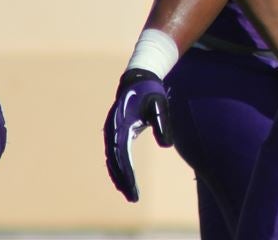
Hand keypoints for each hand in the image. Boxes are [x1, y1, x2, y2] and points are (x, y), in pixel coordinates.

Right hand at [103, 68, 172, 201]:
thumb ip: (162, 123)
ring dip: (118, 176)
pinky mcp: (114, 132)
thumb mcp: (159, 105)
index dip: (127, 174)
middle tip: (133, 198)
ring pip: (111, 159)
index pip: (122, 155)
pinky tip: (124, 179)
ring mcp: (111, 131)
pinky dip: (118, 167)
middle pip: (114, 161)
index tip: (133, 188)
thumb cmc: (151, 93)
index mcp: (121, 125)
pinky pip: (113, 154)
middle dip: (122, 180)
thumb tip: (166, 145)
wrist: (139, 80)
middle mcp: (112, 130)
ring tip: (129, 193)